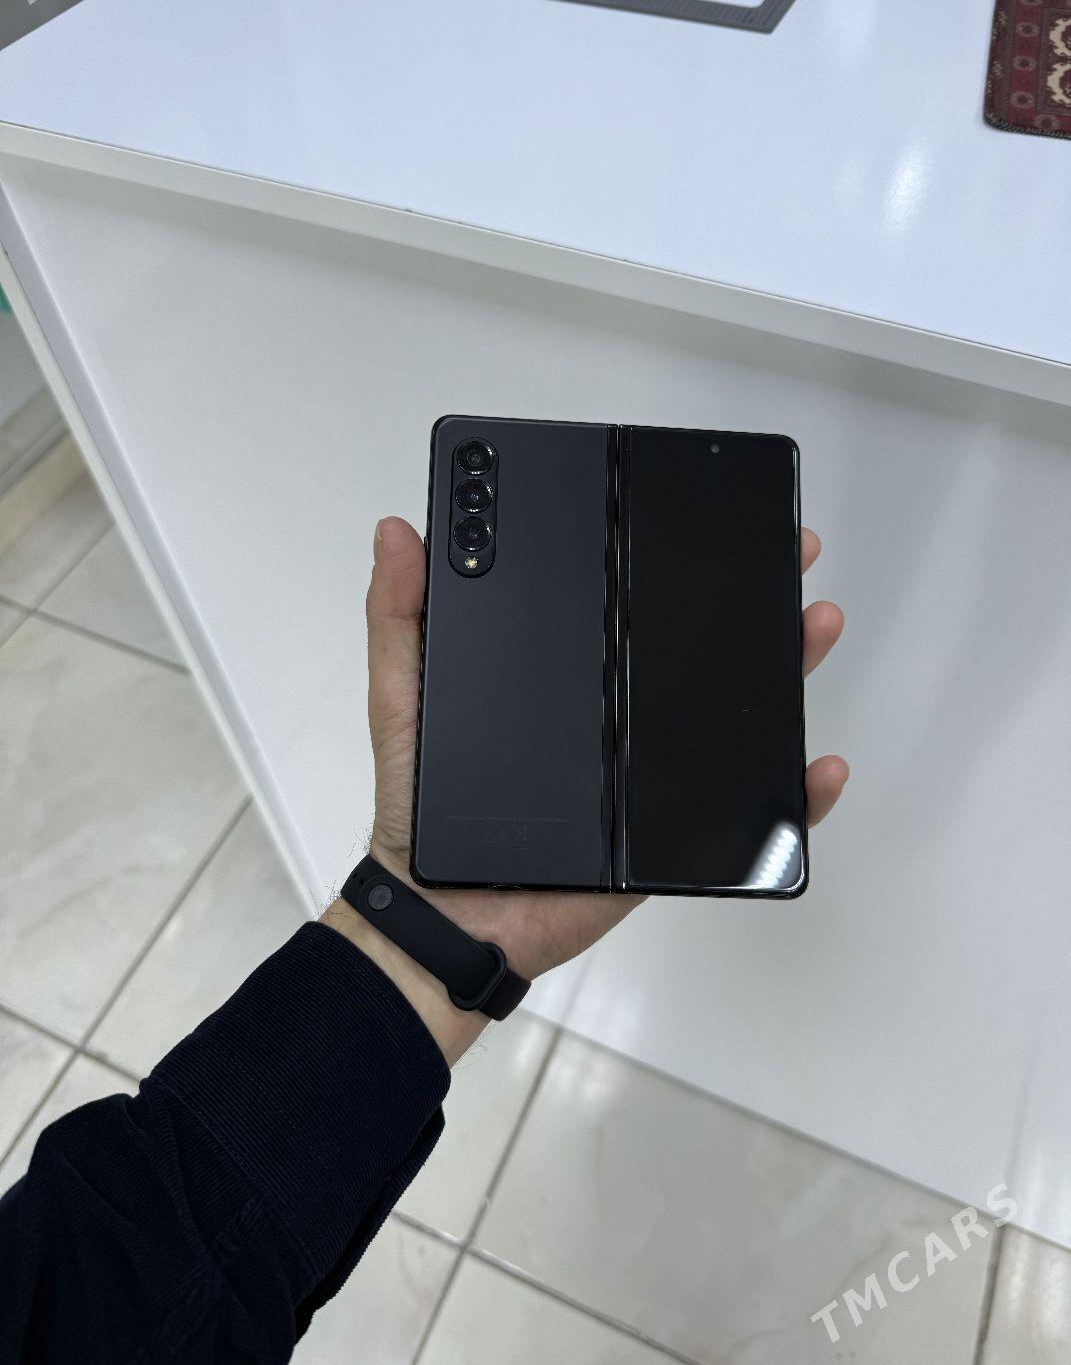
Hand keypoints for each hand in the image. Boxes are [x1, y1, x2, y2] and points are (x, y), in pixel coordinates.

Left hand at [324, 516, 846, 1060]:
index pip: (629, 605)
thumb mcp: (403, 697)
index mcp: (566, 681)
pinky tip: (816, 766)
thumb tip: (399, 531)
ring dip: (785, 668)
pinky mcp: (668, 837)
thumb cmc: (420, 808)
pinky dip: (792, 798)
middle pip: (697, 649)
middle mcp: (618, 717)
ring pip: (733, 717)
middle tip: (788, 553)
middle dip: (751, 596)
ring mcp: (649, 777)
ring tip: (812, 625)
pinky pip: (744, 818)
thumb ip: (400, 618)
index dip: (670, 555)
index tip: (702, 506)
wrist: (443, 917)